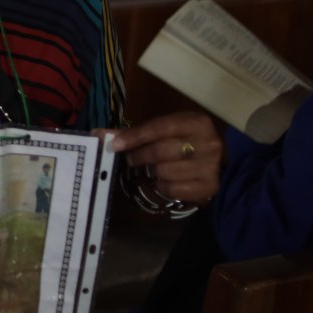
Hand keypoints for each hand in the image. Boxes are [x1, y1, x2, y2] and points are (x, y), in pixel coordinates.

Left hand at [104, 111, 222, 203]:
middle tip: (132, 159)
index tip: (114, 145)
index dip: (135, 137)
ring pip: (165, 172)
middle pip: (161, 152)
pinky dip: (163, 186)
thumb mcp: (163, 130)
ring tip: (155, 167)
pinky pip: (173, 190)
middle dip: (140, 156)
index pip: (159, 128)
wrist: (215, 161)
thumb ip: (132, 133)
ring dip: (153, 172)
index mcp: (197, 122)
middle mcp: (209, 143)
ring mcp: (211, 166)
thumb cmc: (182, 141)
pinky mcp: (209, 187)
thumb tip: (98, 135)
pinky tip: (167, 179)